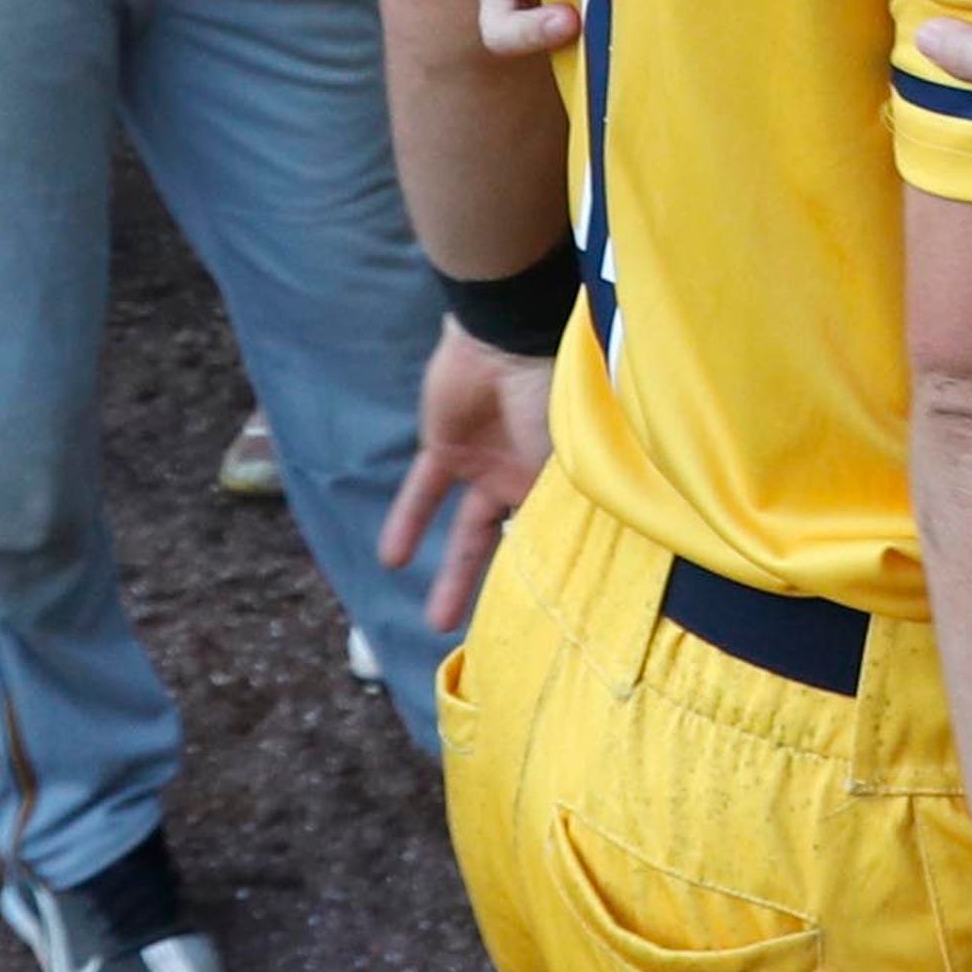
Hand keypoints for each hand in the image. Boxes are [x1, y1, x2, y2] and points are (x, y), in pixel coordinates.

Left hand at [385, 320, 557, 632]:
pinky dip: (407, 524)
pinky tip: (392, 560)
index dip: (554, 577)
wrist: (505, 334)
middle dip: (505, 590)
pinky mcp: (445, 450)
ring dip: (453, 577)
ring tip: (436, 622)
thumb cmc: (552, 391)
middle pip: (514, 546)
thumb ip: (567, 506)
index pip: (559, 539)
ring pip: (468, 534)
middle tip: (493, 637)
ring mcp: (486, 465)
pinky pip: (423, 495)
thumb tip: (578, 567)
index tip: (550, 624)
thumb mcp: (570, 457)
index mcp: (566, 481)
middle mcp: (527, 479)